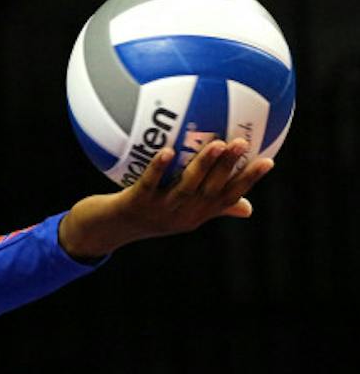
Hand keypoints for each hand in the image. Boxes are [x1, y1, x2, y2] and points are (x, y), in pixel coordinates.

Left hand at [57, 138, 273, 259]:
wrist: (104, 231)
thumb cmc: (144, 216)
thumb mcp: (179, 213)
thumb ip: (210, 207)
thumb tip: (248, 207)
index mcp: (195, 215)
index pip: (227, 197)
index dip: (248, 181)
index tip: (269, 160)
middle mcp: (181, 215)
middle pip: (210, 191)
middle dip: (228, 167)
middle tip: (242, 142)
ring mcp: (158, 211)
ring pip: (185, 188)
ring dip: (202, 166)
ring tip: (216, 144)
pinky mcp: (135, 205)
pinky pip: (149, 185)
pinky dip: (158, 169)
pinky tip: (166, 151)